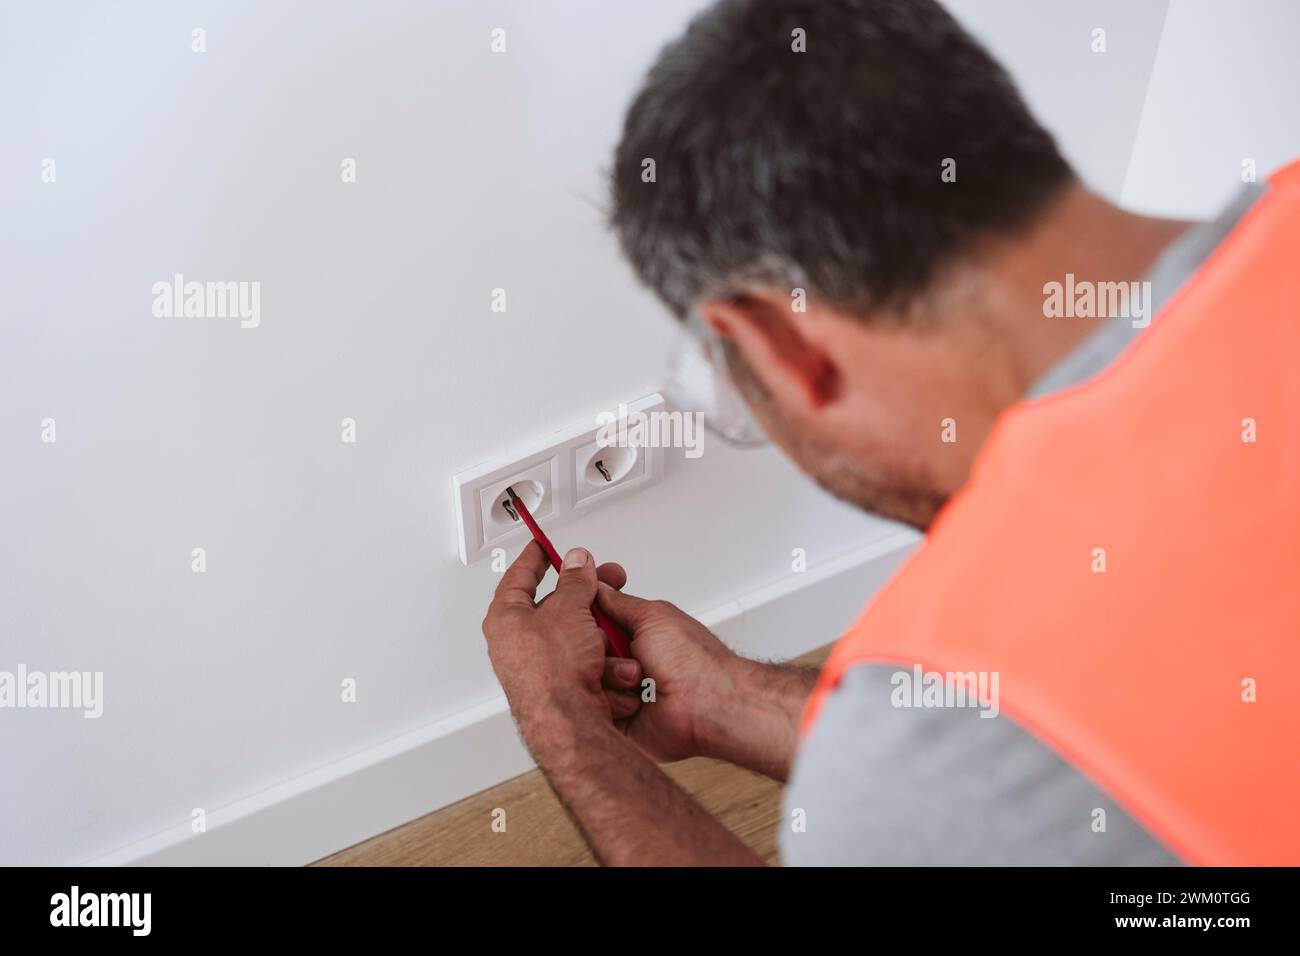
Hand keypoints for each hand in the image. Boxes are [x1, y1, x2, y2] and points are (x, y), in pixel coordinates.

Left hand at [481, 542, 626, 751]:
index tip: (543, 546)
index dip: (534, 558)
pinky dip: (603, 662)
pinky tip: (611, 668)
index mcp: (506, 619)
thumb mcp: (570, 610)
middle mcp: (518, 644)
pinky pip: (587, 662)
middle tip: (604, 586)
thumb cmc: (554, 673)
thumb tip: (577, 563)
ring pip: (578, 636)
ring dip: (600, 637)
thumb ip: (576, 581)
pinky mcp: (562, 687)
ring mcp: (540, 667)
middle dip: (587, 601)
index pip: (518, 578)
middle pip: (557, 608)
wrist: (569, 724)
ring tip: (609, 643)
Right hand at [594, 586, 745, 763]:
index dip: (585, 619)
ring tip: (637, 679)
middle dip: (598, 648)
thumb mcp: (652, 615)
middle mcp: (627, 660)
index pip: (595, 622)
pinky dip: (610, 702)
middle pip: (585, 650)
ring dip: (610, 676)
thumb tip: (598, 588)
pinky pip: (594, 707)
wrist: (706, 702)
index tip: (581, 614)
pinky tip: (634, 700)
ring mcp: (622, 689)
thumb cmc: (691, 659)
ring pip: (586, 679)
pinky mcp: (619, 717)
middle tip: (617, 648)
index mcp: (636, 633)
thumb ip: (618, 603)